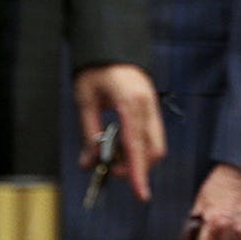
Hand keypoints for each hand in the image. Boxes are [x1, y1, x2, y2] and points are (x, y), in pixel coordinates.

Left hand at [73, 63, 165, 200]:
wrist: (111, 45)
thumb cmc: (95, 70)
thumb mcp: (85, 101)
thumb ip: (89, 134)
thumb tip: (89, 164)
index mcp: (131, 104)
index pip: (137, 147)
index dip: (138, 173)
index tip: (141, 194)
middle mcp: (148, 107)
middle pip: (153, 150)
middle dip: (136, 168)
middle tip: (110, 169)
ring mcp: (153, 106)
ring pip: (156, 144)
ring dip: (138, 159)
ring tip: (112, 156)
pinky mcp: (152, 107)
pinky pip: (152, 134)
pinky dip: (140, 147)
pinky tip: (121, 146)